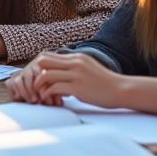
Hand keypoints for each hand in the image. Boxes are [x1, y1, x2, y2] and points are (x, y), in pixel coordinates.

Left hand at [9, 51, 125, 106]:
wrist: (123, 90)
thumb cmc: (105, 83)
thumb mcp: (89, 69)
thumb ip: (74, 68)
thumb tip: (59, 74)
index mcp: (76, 57)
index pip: (48, 55)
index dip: (39, 67)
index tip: (37, 78)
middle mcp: (75, 63)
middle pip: (43, 61)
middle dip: (35, 74)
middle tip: (33, 86)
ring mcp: (76, 74)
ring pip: (46, 75)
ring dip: (39, 86)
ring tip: (39, 95)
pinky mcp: (78, 88)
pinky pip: (55, 88)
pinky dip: (48, 94)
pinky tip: (49, 100)